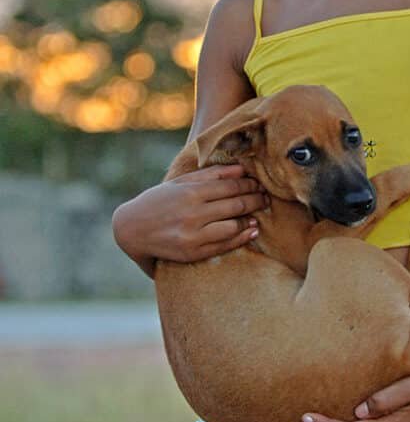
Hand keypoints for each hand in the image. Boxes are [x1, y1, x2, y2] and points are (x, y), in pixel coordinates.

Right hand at [113, 164, 267, 265]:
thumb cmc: (159, 200)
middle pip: (236, 204)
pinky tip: (250, 230)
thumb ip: (211, 174)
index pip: (231, 186)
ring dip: (250, 219)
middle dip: (255, 200)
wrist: (131, 229)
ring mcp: (193, 234)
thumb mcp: (181, 182)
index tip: (259, 184)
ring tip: (258, 214)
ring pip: (233, 225)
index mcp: (191, 192)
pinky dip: (241, 237)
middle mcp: (193, 213)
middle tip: (265, 198)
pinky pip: (224, 245)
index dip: (249, 185)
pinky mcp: (192, 252)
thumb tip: (241, 169)